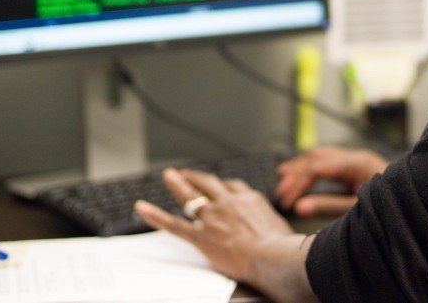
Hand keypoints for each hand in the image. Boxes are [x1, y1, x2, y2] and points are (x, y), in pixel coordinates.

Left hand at [135, 168, 315, 301]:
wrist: (273, 256)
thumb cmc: (283, 248)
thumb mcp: (283, 230)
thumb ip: (276, 227)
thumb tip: (284, 235)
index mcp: (251, 200)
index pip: (234, 187)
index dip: (225, 186)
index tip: (221, 185)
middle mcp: (230, 203)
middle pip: (211, 183)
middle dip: (198, 176)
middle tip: (188, 172)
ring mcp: (214, 217)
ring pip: (191, 196)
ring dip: (178, 184)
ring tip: (169, 176)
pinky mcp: (202, 235)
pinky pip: (174, 224)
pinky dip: (155, 215)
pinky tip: (142, 208)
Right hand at [276, 146, 388, 216]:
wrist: (420, 198)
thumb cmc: (392, 205)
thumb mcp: (358, 209)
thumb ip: (328, 206)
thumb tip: (299, 207)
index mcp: (358, 163)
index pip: (319, 166)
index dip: (299, 182)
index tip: (287, 200)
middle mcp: (357, 156)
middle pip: (318, 158)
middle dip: (297, 173)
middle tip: (280, 192)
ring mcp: (358, 159)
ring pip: (322, 156)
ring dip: (302, 167)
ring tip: (283, 178)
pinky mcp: (358, 166)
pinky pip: (330, 162)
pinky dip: (313, 168)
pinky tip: (303, 174)